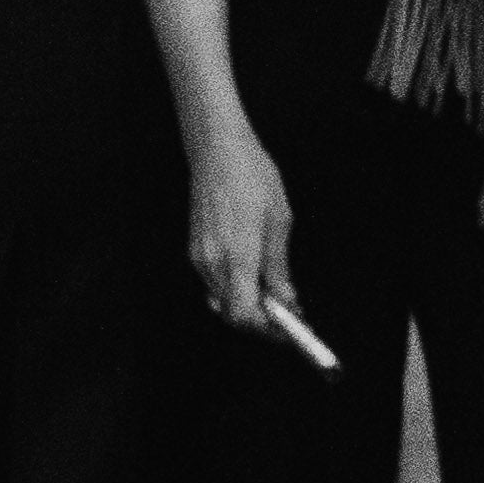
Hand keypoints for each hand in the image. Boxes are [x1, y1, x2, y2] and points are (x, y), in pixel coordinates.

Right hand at [186, 114, 296, 332]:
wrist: (218, 152)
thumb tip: (286, 300)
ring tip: (276, 298)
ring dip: (247, 305)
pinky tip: (255, 279)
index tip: (289, 331)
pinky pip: (214, 283)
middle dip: (260, 321)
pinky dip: (235, 289)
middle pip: (232, 313)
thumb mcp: (279, 222)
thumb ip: (278, 267)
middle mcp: (211, 262)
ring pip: (221, 300)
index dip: (266, 329)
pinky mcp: (194, 249)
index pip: (243, 313)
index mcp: (237, 256)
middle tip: (288, 319)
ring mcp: (199, 256)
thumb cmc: (253, 179)